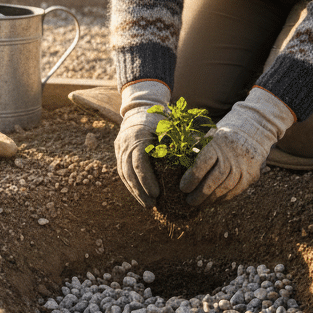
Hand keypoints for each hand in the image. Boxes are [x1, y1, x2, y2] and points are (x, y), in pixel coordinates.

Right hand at [113, 81, 169, 207]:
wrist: (139, 107)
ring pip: (123, 174)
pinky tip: (140, 195)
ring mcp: (119, 148)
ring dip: (134, 191)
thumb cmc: (158, 117)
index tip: (156, 193)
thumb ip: (176, 138)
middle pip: (128, 172)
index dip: (146, 180)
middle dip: (140, 191)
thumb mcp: (167, 124)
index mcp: (137, 136)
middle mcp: (124, 143)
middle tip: (152, 205)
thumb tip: (194, 149)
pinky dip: (131, 185)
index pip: (139, 162)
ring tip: (147, 204)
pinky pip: (122, 172)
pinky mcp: (118, 152)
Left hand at [181, 88, 294, 206]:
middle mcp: (233, 153)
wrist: (253, 128)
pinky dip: (224, 198)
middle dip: (201, 193)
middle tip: (189, 201)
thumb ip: (196, 149)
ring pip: (227, 187)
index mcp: (219, 141)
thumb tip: (179, 165)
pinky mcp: (253, 173)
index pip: (203, 163)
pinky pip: (237, 190)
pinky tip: (214, 201)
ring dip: (211, 198)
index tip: (183, 188)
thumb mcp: (209, 135)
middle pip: (216, 178)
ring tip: (200, 203)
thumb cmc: (223, 134)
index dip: (192, 178)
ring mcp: (245, 164)